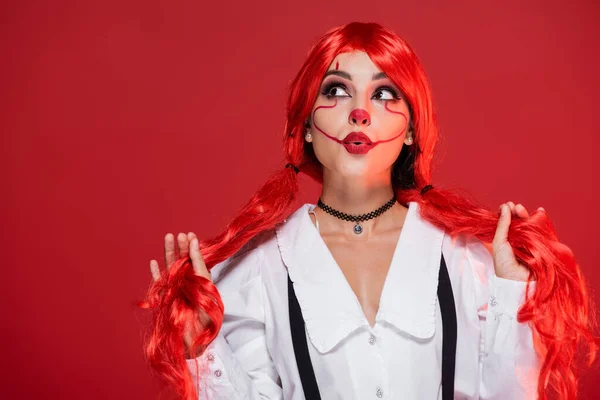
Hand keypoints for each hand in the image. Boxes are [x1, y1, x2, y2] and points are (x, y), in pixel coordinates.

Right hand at [149, 232, 212, 355]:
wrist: (196, 339)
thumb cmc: (206, 317)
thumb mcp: (206, 287)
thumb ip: (199, 266)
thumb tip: (194, 244)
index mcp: (200, 282)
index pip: (195, 261)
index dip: (192, 248)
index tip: (190, 235)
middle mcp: (187, 284)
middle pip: (182, 262)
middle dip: (180, 247)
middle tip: (179, 234)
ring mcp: (176, 291)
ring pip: (170, 268)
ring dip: (168, 253)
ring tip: (168, 237)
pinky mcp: (165, 300)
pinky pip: (159, 284)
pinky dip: (156, 273)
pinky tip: (154, 262)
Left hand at [492, 202, 541, 280]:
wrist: (516, 281)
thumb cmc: (504, 264)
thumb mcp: (499, 242)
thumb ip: (502, 225)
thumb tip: (505, 206)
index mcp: (506, 238)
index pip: (508, 222)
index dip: (507, 213)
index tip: (506, 206)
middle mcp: (518, 239)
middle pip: (519, 221)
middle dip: (517, 212)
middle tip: (515, 207)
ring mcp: (530, 242)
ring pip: (529, 224)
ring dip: (525, 215)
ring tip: (520, 209)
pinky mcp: (541, 245)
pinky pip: (541, 231)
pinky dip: (540, 221)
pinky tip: (539, 212)